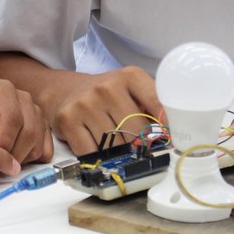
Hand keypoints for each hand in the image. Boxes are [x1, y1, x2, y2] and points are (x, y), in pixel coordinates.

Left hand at [0, 79, 52, 163]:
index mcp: (2, 89)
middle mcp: (23, 98)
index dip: (4, 142)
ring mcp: (36, 113)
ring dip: (20, 159)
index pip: (13, 118)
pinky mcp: (42, 128)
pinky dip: (31, 160)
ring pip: (37, 143)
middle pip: (29, 132)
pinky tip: (11, 158)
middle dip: (11, 154)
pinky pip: (45, 150)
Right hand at [43, 66, 162, 155]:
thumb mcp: (130, 91)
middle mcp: (107, 87)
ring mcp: (85, 103)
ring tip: (110, 142)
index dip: (167, 127)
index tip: (171, 142)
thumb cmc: (104, 96)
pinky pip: (91, 152)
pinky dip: (95, 156)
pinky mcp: (67, 120)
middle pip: (136, 132)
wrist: (62, 90)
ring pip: (114, 146)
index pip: (158, 104)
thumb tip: (171, 137)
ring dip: (115, 152)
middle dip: (138, 145)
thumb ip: (151, 107)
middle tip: (133, 145)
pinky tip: (94, 146)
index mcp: (129, 76)